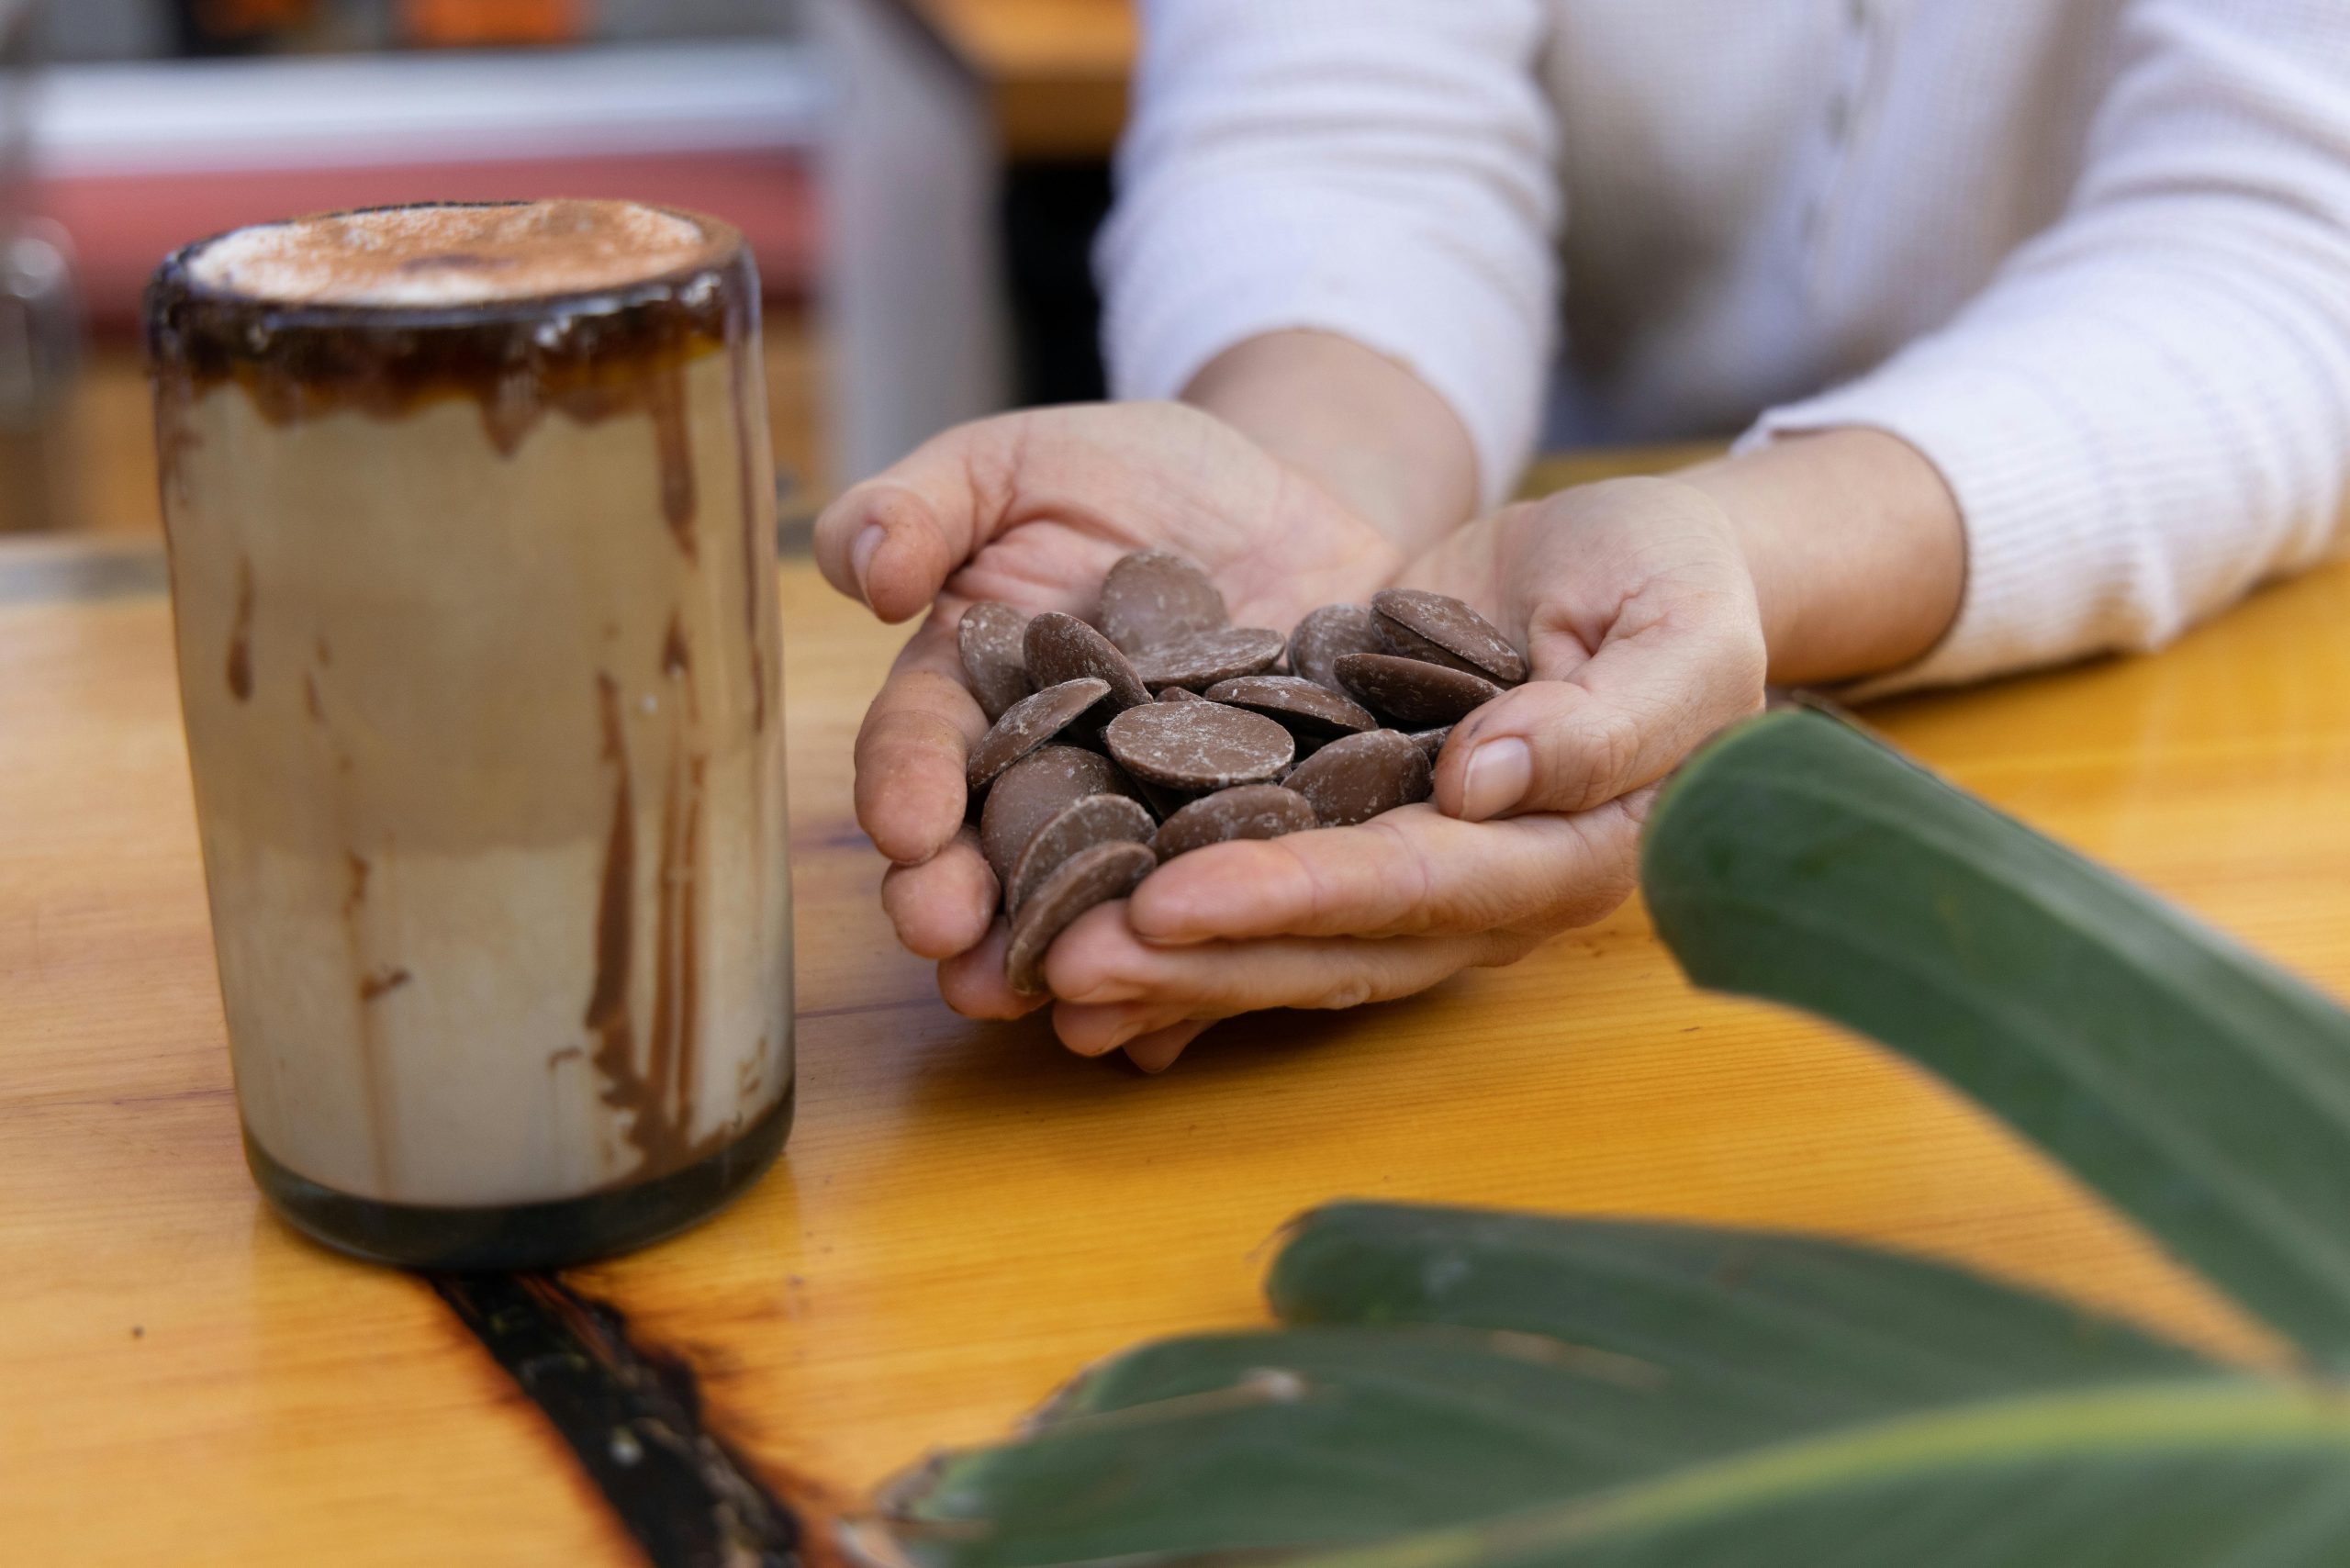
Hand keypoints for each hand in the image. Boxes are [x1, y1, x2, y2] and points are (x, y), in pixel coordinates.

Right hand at [814, 401, 1402, 1022]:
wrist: (1291, 492)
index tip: (906, 831)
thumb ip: (926, 503)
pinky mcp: (1249, 842)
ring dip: (1075, 959)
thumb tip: (860, 569)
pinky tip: (1180, 1026)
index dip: (907, 789)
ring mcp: (1149, 820)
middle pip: (999, 854)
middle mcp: (1051, 780)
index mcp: (974, 694)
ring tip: (1061, 1009)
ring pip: (1101, 904)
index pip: (923, 747)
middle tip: (956, 958)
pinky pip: (1222, 907)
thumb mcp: (1020, 460)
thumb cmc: (1132, 471)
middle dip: (974, 910)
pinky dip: (1199, 965)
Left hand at [979, 476, 1769, 1069]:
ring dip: (1161, 961)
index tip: (1171, 903)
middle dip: (1194, 963)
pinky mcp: (1348, 830)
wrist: (1619, 565)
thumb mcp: (1676, 628)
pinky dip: (1169, 915)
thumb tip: (1488, 782)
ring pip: (1277, 938)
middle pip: (1328, 945)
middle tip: (1061, 964)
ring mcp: (1406, 872)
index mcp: (1566, 857)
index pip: (1420, 888)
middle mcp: (1477, 893)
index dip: (1296, 900)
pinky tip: (1065, 924)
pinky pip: (1255, 885)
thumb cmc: (1671, 583)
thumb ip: (1608, 716)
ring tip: (1037, 965)